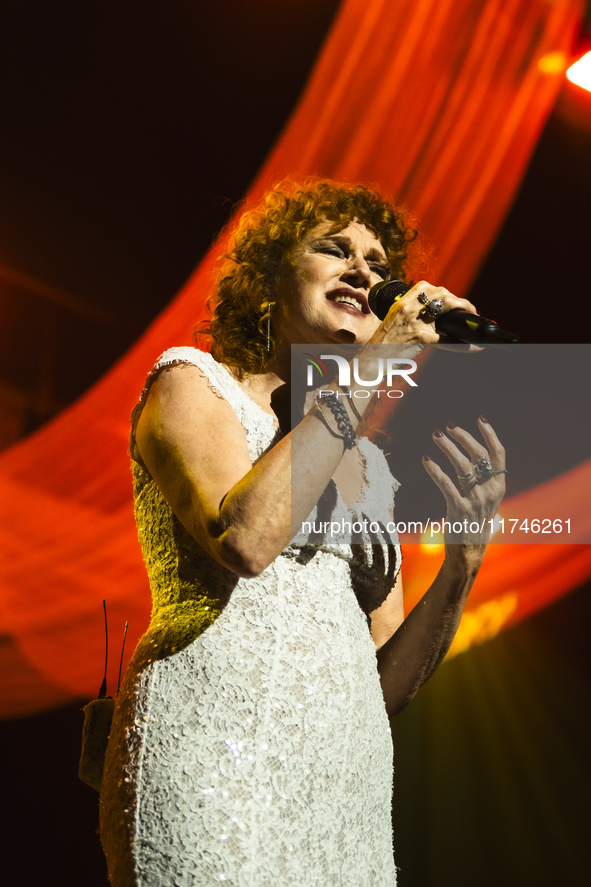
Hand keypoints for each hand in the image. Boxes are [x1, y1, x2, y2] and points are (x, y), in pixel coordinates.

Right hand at [371, 280, 479, 349]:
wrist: (372, 360)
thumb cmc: (385, 343)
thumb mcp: (396, 320)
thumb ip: (412, 312)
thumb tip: (436, 314)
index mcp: (402, 301)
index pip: (429, 287)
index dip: (446, 293)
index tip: (455, 300)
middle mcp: (408, 306)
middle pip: (440, 293)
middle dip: (458, 301)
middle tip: (469, 310)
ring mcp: (414, 320)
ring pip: (445, 307)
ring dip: (462, 311)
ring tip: (470, 319)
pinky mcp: (420, 337)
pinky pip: (447, 338)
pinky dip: (461, 343)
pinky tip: (470, 346)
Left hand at [422, 417, 505, 543]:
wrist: (470, 552)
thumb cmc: (475, 521)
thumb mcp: (488, 499)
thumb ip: (485, 479)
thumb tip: (474, 453)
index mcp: (499, 485)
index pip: (499, 454)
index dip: (490, 434)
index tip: (480, 418)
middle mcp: (490, 490)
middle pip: (478, 455)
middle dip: (463, 436)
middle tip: (448, 426)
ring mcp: (475, 499)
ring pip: (462, 465)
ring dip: (448, 447)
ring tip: (436, 435)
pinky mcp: (459, 508)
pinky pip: (445, 483)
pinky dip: (435, 469)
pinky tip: (426, 459)